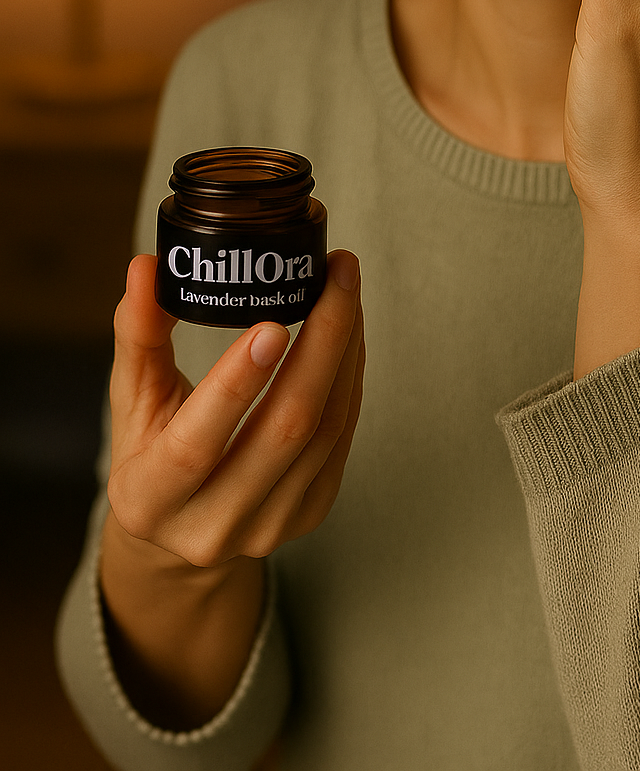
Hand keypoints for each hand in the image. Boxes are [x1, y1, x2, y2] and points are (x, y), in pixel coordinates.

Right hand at [99, 249, 363, 725]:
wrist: (180, 533)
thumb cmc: (151, 451)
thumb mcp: (131, 399)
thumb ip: (138, 334)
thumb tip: (145, 266)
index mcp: (151, 499)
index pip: (196, 445)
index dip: (237, 386)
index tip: (273, 323)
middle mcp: (211, 525)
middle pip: (285, 432)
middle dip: (322, 344)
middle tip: (335, 275)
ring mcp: (267, 527)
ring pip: (325, 433)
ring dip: (345, 353)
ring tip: (346, 291)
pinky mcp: (308, 515)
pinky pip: (342, 440)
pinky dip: (350, 380)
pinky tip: (349, 335)